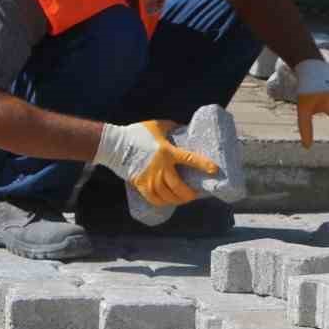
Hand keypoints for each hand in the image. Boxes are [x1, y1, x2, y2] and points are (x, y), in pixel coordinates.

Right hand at [93, 119, 217, 207]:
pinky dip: (164, 202)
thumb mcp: (157, 126)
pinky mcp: (141, 184)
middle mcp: (161, 168)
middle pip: (179, 187)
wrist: (114, 144)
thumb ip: (172, 127)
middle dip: (190, 194)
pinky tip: (169, 201)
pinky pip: (155, 199)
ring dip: (179, 200)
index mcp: (167, 152)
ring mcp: (150, 178)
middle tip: (195, 194)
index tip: (214, 170)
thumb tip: (184, 127)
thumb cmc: (137, 133)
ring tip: (184, 199)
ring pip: (168, 196)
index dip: (203, 165)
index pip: (190, 159)